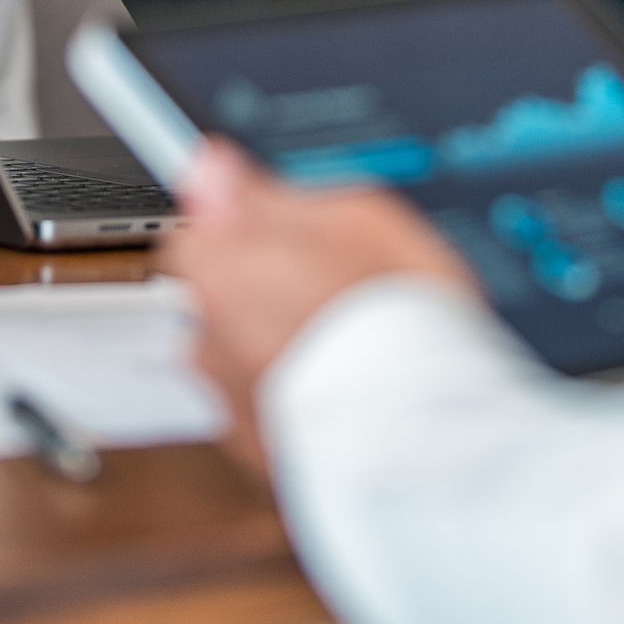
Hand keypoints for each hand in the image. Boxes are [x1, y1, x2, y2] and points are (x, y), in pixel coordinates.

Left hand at [161, 143, 478, 471]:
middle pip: (226, 293)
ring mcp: (227, 403)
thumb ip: (275, 194)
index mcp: (219, 266)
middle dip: (271, 287)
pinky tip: (354, 389)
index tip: (280, 224)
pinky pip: (273, 405)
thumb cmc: (396, 328)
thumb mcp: (359, 215)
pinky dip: (301, 394)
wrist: (423, 444)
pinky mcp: (255, 454)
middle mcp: (206, 339)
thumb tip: (215, 169)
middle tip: (342, 285)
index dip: (249, 224)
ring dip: (287, 345)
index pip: (200, 226)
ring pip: (249, 354)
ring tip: (358, 347)